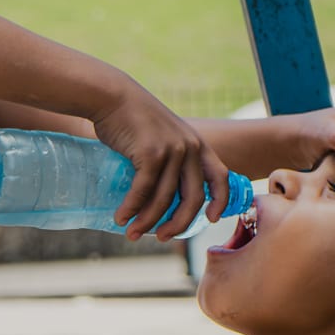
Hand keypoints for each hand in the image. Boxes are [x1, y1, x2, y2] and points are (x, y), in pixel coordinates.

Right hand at [93, 82, 231, 239]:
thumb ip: (171, 159)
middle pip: (193, 199)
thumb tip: (165, 194)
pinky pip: (144, 190)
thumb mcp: (163, 136)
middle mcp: (190, 148)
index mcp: (198, 145)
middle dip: (179, 224)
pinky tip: (121, 218)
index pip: (220, 177)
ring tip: (132, 234)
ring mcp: (172, 150)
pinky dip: (132, 208)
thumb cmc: (134, 119)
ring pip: (165, 199)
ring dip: (147, 221)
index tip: (211, 219)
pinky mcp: (150, 153)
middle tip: (162, 238)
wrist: (113, 96)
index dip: (220, 201)